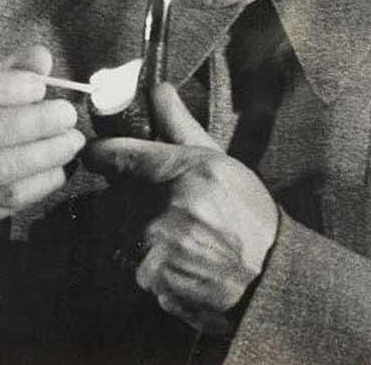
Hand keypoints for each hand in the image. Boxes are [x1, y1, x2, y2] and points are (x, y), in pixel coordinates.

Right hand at [0, 46, 83, 258]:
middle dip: (33, 122)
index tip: (40, 86)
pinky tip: (60, 169)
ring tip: (72, 141)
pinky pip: (2, 202)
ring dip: (44, 154)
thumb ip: (8, 73)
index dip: (0, 86)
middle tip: (67, 115)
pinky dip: (39, 183)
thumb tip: (41, 58)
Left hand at [84, 81, 278, 334]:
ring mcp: (154, 250)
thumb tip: (158, 89)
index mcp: (182, 171)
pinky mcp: (148, 282)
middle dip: (126, 197)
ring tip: (168, 231)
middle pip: (111, 196)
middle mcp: (163, 209)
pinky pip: (125, 260)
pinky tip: (171, 256)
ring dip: (130, 228)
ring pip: (115, 229)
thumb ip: (180, 126)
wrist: (267, 275)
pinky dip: (139, 257)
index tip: (102, 156)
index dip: (103, 153)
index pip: (115, 155)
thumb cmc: (246, 213)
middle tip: (155, 202)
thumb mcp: (219, 162)